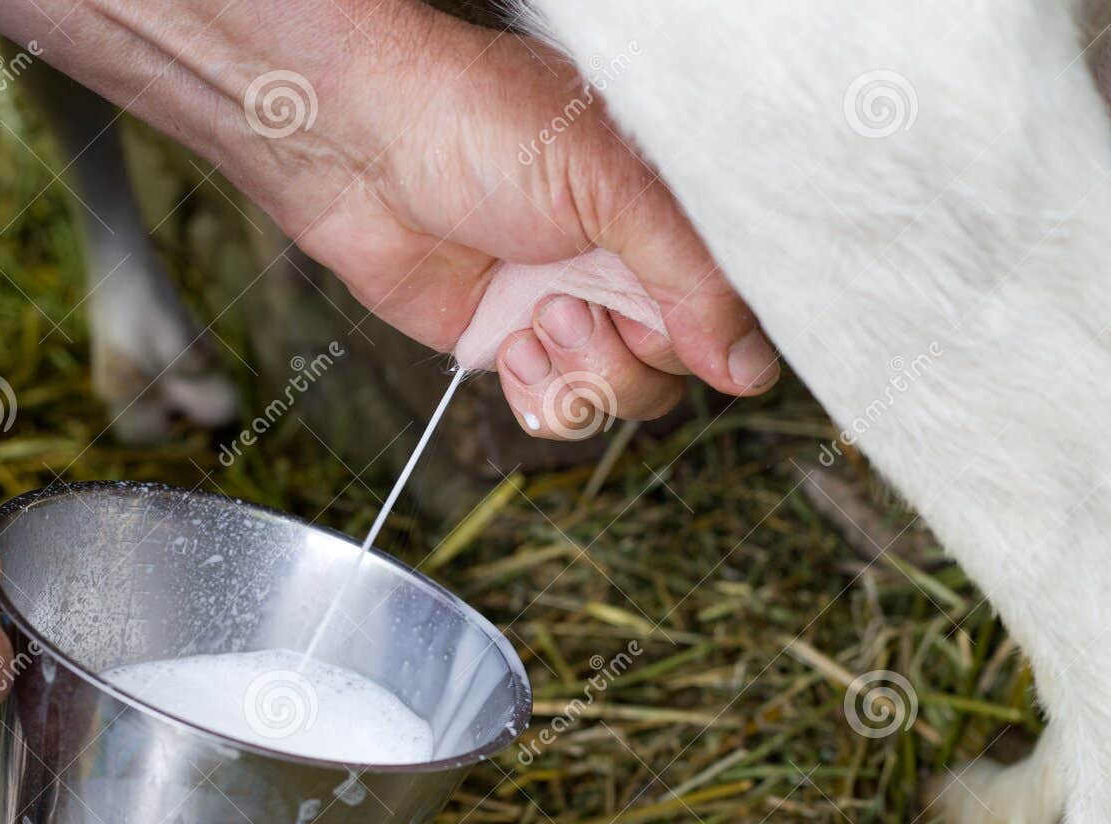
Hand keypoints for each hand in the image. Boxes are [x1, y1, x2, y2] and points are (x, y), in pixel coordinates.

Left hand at [255, 14, 782, 436]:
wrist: (360, 148)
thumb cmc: (480, 126)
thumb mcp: (611, 188)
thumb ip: (692, 277)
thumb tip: (750, 367)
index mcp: (669, 214)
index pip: (735, 306)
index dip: (715, 335)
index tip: (673, 331)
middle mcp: (629, 265)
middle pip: (681, 367)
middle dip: (627, 356)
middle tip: (570, 307)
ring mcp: (574, 307)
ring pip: (624, 397)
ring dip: (583, 379)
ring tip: (534, 321)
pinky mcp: (517, 344)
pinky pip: (560, 410)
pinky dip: (542, 399)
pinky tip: (510, 347)